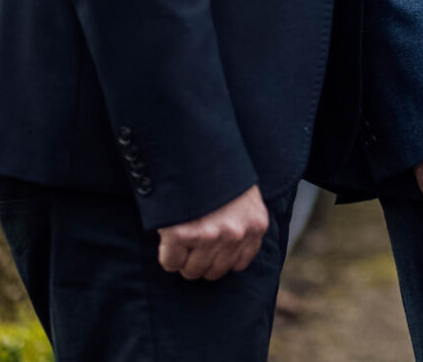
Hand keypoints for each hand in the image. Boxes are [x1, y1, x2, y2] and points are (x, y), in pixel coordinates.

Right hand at [156, 184, 270, 279]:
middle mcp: (236, 233)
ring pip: (192, 271)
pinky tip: (168, 238)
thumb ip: (241, 223)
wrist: (195, 149)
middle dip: (199, 262)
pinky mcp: (183, 234)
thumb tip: (227, 253)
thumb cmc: (219, 173)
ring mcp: (210, 235)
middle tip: (190, 247)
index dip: (219, 258)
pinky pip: (171, 263)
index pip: (238, 264)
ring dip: (183, 261)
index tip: (209, 250)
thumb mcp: (244, 197)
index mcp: (256, 225)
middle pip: (214, 272)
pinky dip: (167, 256)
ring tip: (180, 242)